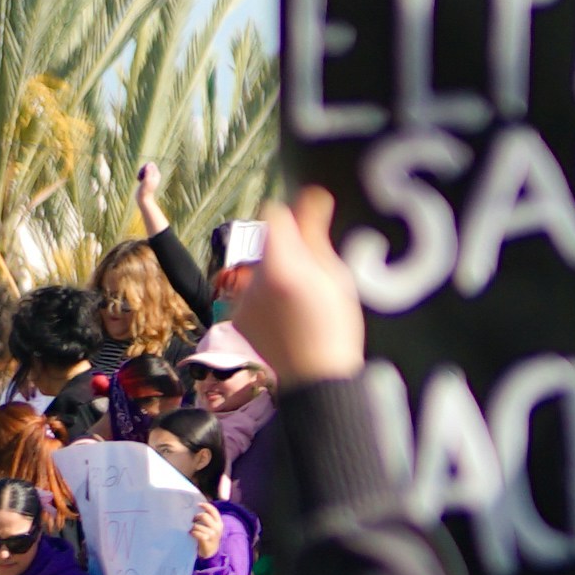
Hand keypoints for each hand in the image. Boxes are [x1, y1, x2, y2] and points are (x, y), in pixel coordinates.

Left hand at [230, 188, 374, 390]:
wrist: (314, 378)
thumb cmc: (336, 328)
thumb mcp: (336, 277)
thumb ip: (315, 235)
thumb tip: (312, 196)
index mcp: (282, 265)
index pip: (274, 215)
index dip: (294, 217)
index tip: (309, 229)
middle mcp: (254, 279)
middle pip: (268, 244)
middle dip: (289, 250)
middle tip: (313, 276)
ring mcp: (242, 299)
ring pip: (260, 268)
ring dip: (277, 273)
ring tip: (302, 301)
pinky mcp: (238, 316)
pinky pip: (252, 291)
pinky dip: (267, 296)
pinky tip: (287, 317)